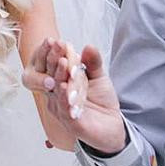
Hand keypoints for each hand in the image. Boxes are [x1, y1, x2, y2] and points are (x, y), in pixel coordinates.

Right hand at [28, 38, 126, 154]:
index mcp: (61, 84)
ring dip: (59, 76)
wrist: (112, 126)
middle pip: (52, 76)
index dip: (54, 53)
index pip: (54, 67)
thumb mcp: (99, 78)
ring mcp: (61, 109)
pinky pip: (64, 109)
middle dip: (54, 60)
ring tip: (63, 62)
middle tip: (56, 45)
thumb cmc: (101, 101)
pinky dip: (64, 97)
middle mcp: (57, 96)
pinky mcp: (70, 122)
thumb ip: (93, 63)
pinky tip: (65, 87)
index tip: (55, 39)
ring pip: (57, 91)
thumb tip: (88, 46)